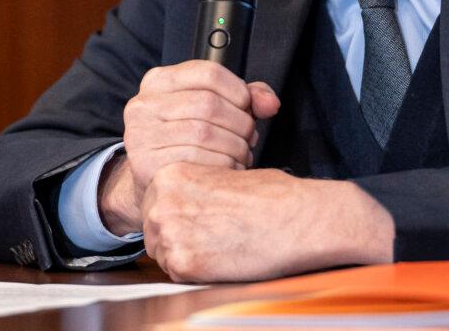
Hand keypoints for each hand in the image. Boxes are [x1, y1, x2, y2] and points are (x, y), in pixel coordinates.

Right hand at [98, 60, 279, 234]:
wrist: (155, 185)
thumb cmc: (188, 143)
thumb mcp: (213, 111)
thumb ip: (245, 98)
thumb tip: (270, 103)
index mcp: (159, 81)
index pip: (210, 73)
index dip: (239, 91)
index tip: (247, 108)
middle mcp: (143, 105)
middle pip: (210, 104)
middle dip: (240, 123)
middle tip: (248, 138)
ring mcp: (140, 134)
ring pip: (206, 133)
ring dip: (235, 147)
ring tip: (240, 155)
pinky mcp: (144, 164)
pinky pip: (198, 161)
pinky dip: (223, 167)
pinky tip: (227, 171)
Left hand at [141, 164, 394, 282]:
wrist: (295, 219)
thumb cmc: (270, 195)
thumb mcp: (223, 173)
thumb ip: (195, 188)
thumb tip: (186, 203)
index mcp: (172, 175)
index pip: (154, 202)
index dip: (175, 214)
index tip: (196, 219)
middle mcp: (163, 202)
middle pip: (152, 229)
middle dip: (174, 236)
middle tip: (207, 237)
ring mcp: (170, 234)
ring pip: (161, 254)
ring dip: (184, 254)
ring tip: (217, 247)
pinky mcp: (183, 263)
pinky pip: (175, 274)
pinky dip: (195, 272)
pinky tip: (221, 258)